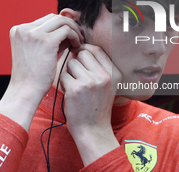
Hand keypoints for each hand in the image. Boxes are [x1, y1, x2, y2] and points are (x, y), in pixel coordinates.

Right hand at [0, 14, 83, 130]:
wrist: (26, 91)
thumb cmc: (32, 77)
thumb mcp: (36, 52)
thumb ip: (47, 39)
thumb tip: (66, 30)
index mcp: (18, 30)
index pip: (45, 20)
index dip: (60, 26)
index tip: (70, 36)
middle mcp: (23, 28)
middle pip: (53, 18)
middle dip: (68, 25)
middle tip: (78, 36)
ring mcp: (33, 33)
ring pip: (62, 21)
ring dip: (73, 30)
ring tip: (78, 42)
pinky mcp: (45, 40)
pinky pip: (66, 30)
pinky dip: (74, 36)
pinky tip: (77, 46)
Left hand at [60, 44, 121, 165]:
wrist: (93, 129)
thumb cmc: (97, 106)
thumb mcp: (108, 85)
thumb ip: (100, 67)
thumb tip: (81, 49)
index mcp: (114, 73)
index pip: (97, 49)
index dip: (85, 48)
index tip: (79, 53)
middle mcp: (104, 76)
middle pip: (83, 53)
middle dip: (76, 61)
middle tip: (77, 75)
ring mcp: (90, 82)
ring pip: (71, 63)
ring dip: (69, 73)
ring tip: (75, 86)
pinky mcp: (76, 89)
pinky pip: (63, 75)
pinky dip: (63, 83)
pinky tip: (70, 93)